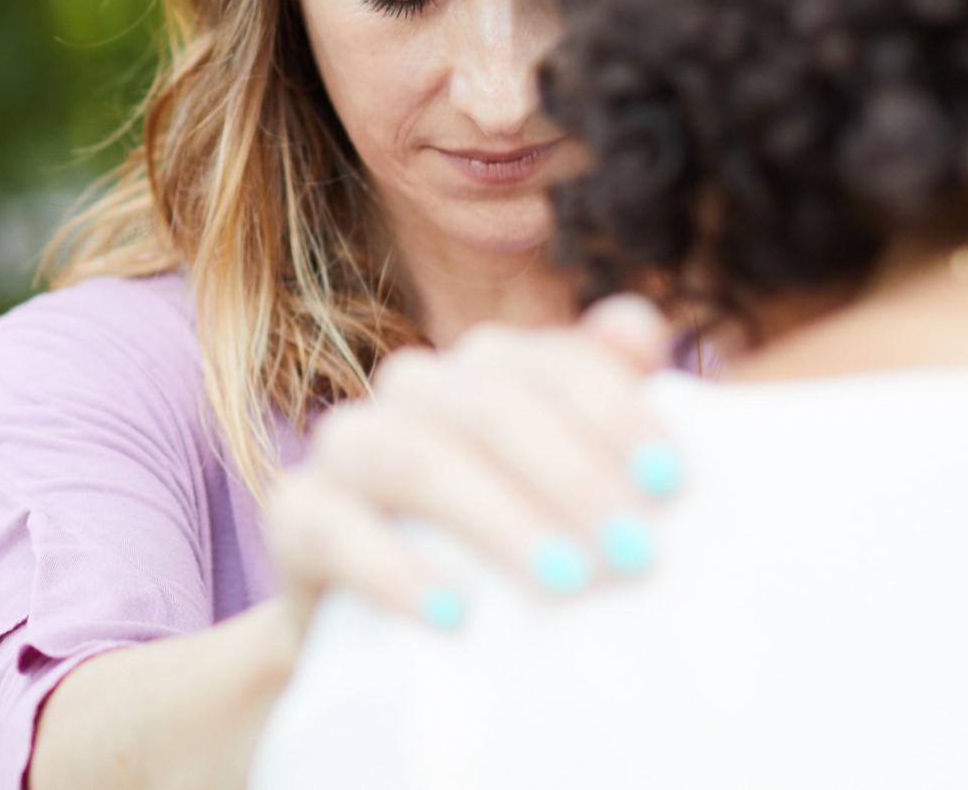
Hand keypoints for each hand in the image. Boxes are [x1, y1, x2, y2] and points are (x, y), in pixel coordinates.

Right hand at [262, 295, 682, 637]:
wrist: (383, 639)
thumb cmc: (502, 555)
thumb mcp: (564, 492)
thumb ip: (603, 405)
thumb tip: (640, 329)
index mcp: (485, 369)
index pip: (550, 362)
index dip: (615, 410)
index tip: (672, 482)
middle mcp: (413, 390)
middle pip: (489, 405)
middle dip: (570, 476)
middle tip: (634, 554)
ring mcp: (347, 446)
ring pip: (416, 455)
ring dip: (498, 518)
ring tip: (565, 582)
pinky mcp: (295, 515)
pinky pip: (333, 528)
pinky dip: (396, 570)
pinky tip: (456, 616)